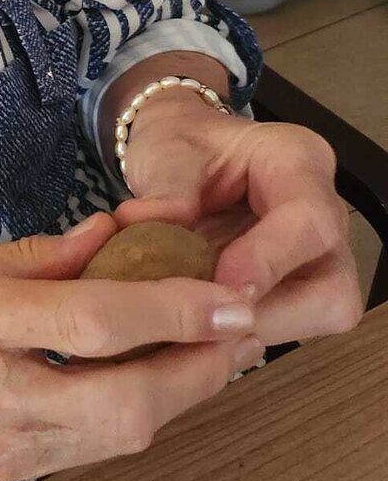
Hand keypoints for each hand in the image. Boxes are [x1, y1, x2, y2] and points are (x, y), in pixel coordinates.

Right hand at [0, 216, 262, 480]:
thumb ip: (37, 255)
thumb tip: (109, 237)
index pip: (94, 324)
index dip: (172, 308)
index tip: (228, 293)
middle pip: (129, 404)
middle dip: (199, 368)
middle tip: (240, 328)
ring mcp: (3, 448)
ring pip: (122, 436)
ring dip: (179, 394)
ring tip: (211, 350)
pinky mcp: (11, 471)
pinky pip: (95, 447)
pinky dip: (138, 412)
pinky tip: (153, 379)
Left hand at [118, 90, 362, 346]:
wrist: (182, 155)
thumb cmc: (183, 146)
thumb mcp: (167, 149)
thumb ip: (165, 186)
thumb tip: (147, 225)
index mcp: (298, 163)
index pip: (308, 221)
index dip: (269, 261)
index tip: (222, 285)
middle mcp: (324, 213)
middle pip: (332, 288)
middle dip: (269, 313)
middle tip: (204, 320)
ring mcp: (317, 257)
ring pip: (318, 315)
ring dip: (253, 329)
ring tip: (195, 328)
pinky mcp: (298, 288)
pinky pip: (288, 324)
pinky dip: (241, 333)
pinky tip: (198, 330)